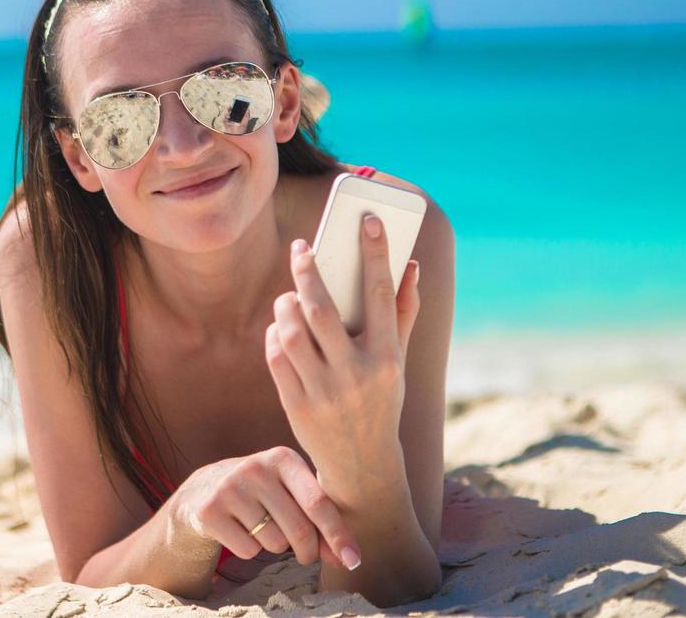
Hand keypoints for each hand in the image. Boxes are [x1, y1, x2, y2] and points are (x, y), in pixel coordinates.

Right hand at [170, 446, 361, 569]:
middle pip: (298, 530)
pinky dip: (251, 550)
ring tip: (261, 525)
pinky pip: (248, 551)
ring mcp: (230, 488)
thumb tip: (346, 557)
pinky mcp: (210, 510)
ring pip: (274, 544)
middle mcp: (255, 468)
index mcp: (283, 458)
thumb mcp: (291, 492)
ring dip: (276, 547)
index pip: (318, 502)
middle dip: (309, 551)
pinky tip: (240, 529)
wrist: (206, 486)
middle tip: (306, 555)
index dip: (338, 534)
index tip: (354, 559)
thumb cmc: (264, 491)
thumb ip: (319, 520)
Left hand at [265, 213, 422, 507]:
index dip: (375, 252)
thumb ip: (403, 311)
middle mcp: (356, 374)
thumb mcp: (398, 360)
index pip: (380, 294)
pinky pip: (275, 356)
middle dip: (308, 271)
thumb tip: (411, 265)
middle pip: (322, 309)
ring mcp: (323, 392)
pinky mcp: (296, 406)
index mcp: (387, 358)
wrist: (362, 465)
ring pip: (291, 331)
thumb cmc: (382, 400)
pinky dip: (275, 335)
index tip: (368, 220)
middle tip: (302, 247)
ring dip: (286, 304)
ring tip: (290, 293)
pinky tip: (282, 327)